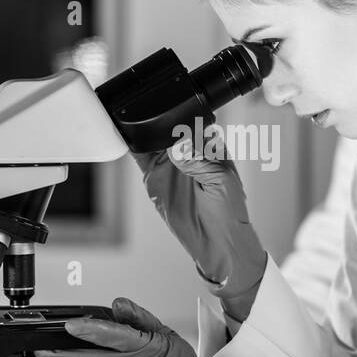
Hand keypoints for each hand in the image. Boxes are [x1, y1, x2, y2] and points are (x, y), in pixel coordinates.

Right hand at [135, 131, 266, 319]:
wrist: (217, 243)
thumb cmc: (229, 212)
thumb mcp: (221, 181)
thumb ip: (199, 161)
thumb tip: (177, 147)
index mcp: (210, 145)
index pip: (193, 120)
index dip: (182, 114)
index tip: (172, 113)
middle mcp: (188, 150)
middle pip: (168, 125)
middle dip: (159, 118)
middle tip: (150, 115)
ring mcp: (169, 163)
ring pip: (152, 137)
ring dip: (143, 128)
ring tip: (136, 122)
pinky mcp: (154, 177)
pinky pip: (140, 155)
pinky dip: (131, 144)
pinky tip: (127, 135)